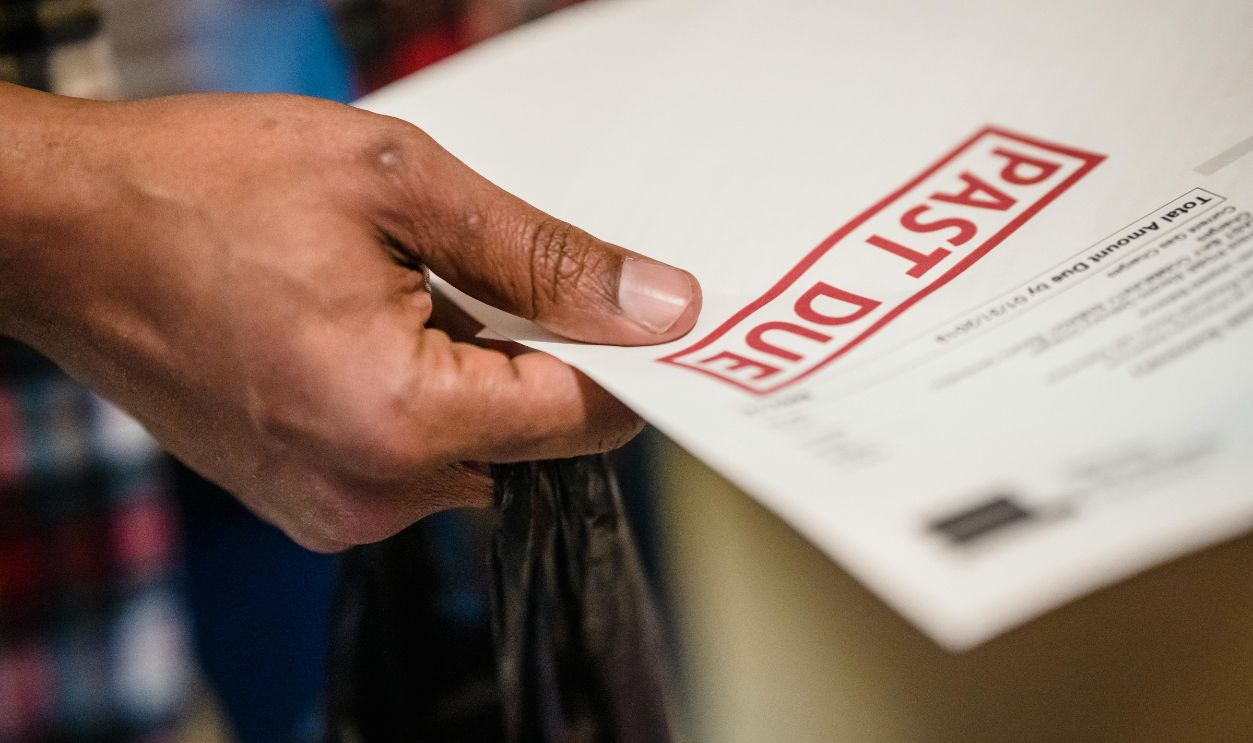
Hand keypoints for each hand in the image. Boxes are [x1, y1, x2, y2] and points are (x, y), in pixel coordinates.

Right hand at [0, 85, 700, 550]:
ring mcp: (330, 511)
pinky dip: (425, 400)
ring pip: (475, 453)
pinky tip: (378, 327)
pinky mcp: (304, 503)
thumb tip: (660, 305)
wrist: (61, 230)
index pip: (582, 417)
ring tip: (410, 288)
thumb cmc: (205, 187)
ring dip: (477, 376)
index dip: (627, 358)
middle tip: (497, 268)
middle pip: (532, 441)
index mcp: (399, 418)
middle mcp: (369, 493)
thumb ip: (543, 258)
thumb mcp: (400, 184)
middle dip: (542, 358)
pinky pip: (412, 462)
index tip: (644, 308)